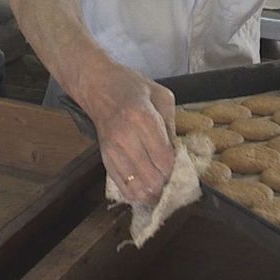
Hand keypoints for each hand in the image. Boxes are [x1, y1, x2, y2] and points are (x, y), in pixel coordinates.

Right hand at [70, 62, 176, 204]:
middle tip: (175, 178)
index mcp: (142, 119)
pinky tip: (147, 187)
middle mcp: (125, 138)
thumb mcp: (161, 96)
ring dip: (153, 192)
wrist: (97, 85)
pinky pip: (123, 188)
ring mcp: (112, 151)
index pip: (164, 160)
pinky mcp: (104, 159)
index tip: (182, 166)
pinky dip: (138, 194)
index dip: (177, 169)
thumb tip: (178, 153)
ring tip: (162, 185)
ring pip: (138, 189)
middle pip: (152, 179)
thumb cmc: (130, 86)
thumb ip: (171, 125)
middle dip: (167, 183)